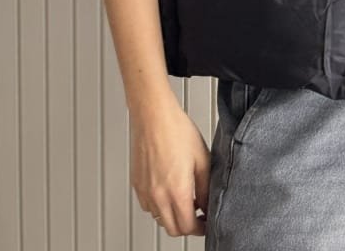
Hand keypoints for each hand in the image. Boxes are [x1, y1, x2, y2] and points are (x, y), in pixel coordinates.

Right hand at [129, 96, 210, 236]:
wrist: (153, 115)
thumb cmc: (176, 130)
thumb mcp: (202, 158)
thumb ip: (205, 187)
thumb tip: (207, 204)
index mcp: (176, 191)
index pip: (188, 227)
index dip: (201, 228)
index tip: (206, 223)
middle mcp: (157, 196)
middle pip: (172, 228)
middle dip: (187, 226)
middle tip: (198, 214)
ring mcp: (144, 192)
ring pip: (159, 219)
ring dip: (173, 216)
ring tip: (185, 199)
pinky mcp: (136, 184)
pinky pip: (148, 206)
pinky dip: (160, 206)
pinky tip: (169, 190)